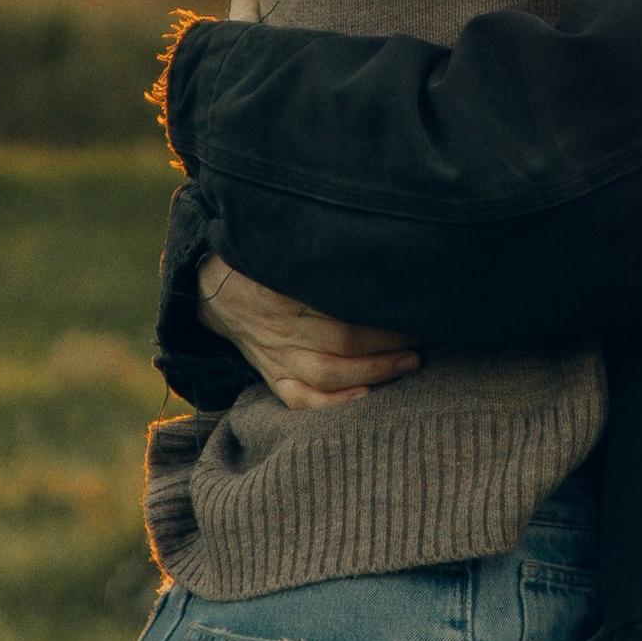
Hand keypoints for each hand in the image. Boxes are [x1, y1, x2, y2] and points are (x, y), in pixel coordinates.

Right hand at [198, 251, 421, 410]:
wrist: (214, 288)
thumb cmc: (262, 262)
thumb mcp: (285, 246)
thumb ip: (323, 248)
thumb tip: (373, 236)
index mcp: (286, 287)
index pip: (342, 301)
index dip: (381, 307)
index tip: (415, 301)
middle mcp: (283, 325)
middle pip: (342, 338)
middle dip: (390, 339)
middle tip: (426, 332)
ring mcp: (276, 355)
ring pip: (327, 372)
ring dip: (375, 370)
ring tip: (411, 363)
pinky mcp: (272, 375)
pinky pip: (298, 398)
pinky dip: (332, 404)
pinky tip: (365, 397)